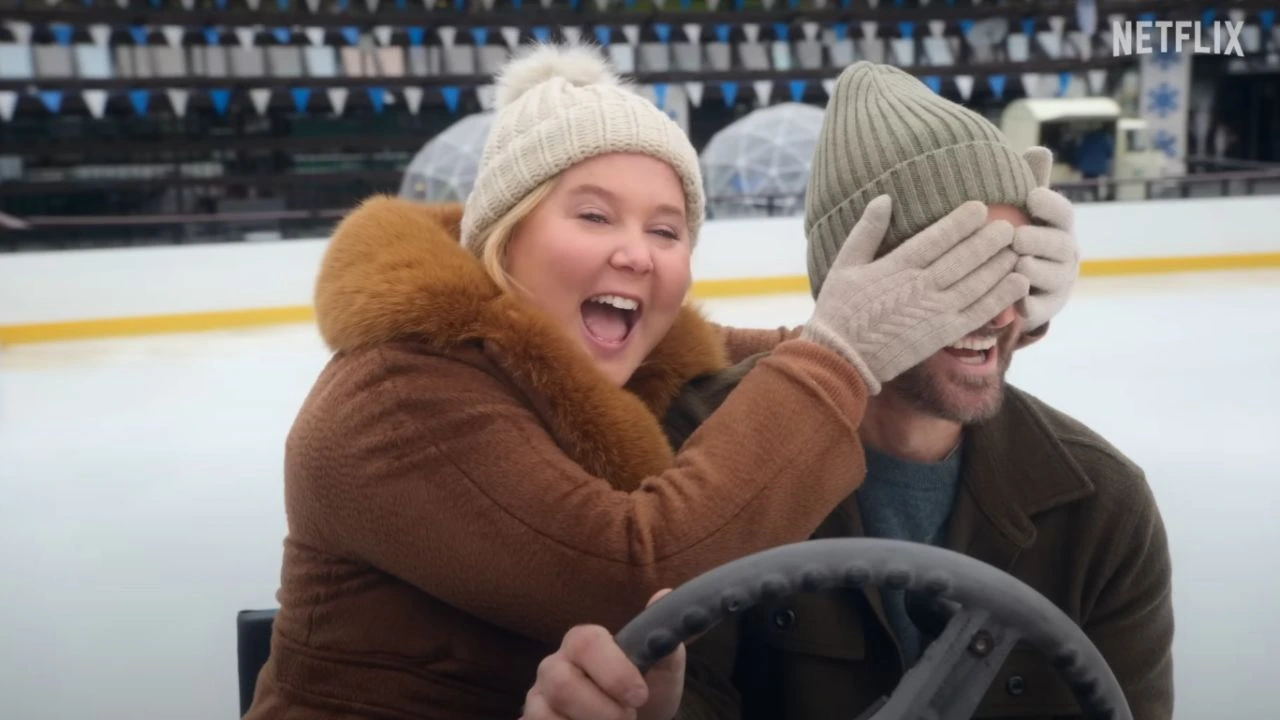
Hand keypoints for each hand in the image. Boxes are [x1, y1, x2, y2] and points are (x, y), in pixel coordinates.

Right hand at [523, 590, 685, 719]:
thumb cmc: (645, 692)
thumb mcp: (662, 668)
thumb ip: (662, 638)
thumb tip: (664, 595)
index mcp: (583, 642)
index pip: (586, 643)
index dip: (614, 672)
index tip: (640, 695)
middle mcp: (554, 665)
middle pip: (562, 684)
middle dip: (602, 710)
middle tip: (628, 717)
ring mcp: (539, 696)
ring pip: (548, 714)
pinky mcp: (534, 719)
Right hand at [801, 194, 1029, 393]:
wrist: (840, 359)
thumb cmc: (839, 310)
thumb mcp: (845, 265)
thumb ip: (866, 231)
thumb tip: (884, 199)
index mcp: (896, 266)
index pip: (937, 238)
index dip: (961, 222)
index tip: (980, 208)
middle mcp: (920, 286)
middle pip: (964, 257)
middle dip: (990, 240)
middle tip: (1010, 227)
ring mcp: (934, 311)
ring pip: (977, 282)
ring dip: (1000, 264)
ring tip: (1018, 250)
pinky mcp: (943, 334)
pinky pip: (979, 313)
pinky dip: (1001, 297)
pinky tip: (1018, 283)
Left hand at [1013, 186, 1078, 331]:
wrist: (1027, 284)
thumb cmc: (1023, 235)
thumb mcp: (1026, 211)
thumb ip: (1033, 182)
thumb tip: (1039, 149)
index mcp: (1060, 227)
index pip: (1063, 212)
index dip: (1051, 204)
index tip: (1032, 196)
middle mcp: (1066, 254)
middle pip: (1057, 245)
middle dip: (1038, 239)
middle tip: (1017, 237)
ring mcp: (1058, 283)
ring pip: (1047, 275)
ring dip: (1030, 270)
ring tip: (1016, 264)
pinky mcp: (1045, 308)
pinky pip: (1036, 307)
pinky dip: (1024, 304)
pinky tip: (1012, 301)